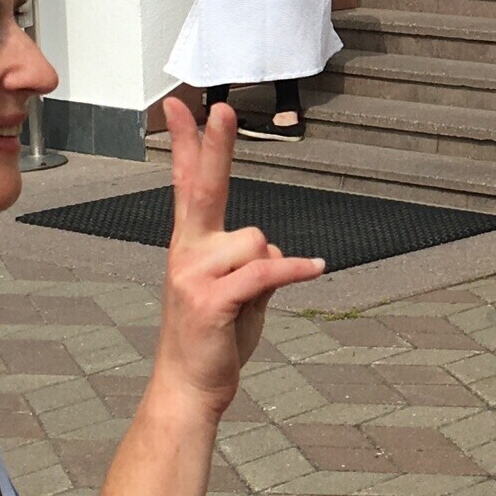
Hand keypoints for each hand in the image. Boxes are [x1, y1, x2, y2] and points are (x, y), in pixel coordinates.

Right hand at [146, 97, 324, 418]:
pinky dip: (295, 271)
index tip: (181, 107)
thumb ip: (251, 263)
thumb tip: (274, 254)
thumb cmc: (213, 340)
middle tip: (221, 107)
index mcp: (190, 244)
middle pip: (205, 187)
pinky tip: (314, 269)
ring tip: (246, 305)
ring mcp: (194, 275)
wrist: (189, 387)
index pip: (186, 183)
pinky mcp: (211, 300)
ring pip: (258, 240)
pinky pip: (267, 272)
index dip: (186, 144)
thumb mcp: (237, 294)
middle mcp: (186, 251)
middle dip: (214, 145)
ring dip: (269, 269)